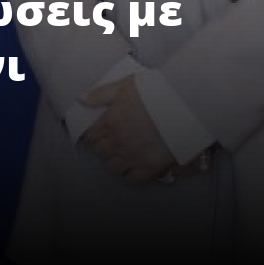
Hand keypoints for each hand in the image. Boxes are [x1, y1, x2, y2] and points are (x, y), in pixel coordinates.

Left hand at [80, 75, 195, 186]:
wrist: (181, 105)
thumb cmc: (156, 92)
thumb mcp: (124, 85)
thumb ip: (101, 94)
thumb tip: (82, 99)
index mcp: (110, 121)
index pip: (90, 135)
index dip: (91, 134)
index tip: (95, 133)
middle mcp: (118, 141)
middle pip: (100, 152)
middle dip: (101, 147)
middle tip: (108, 142)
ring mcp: (132, 155)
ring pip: (112, 167)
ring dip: (112, 161)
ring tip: (118, 154)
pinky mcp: (148, 166)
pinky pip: (131, 179)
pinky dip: (128, 175)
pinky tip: (131, 167)